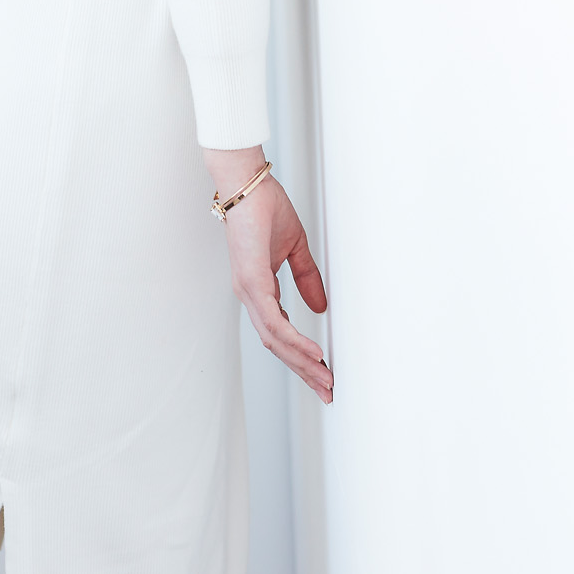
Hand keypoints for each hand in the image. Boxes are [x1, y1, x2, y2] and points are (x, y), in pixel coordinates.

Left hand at [202, 145, 332, 403]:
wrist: (247, 184)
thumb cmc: (264, 207)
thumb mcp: (293, 248)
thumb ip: (306, 279)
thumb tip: (321, 307)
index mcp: (259, 289)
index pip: (280, 333)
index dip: (301, 356)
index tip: (322, 372)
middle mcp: (250, 295)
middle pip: (278, 345)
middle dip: (304, 371)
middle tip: (327, 390)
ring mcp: (249, 290)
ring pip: (276, 340)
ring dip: (302, 362)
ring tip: (325, 377)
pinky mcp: (252, 281)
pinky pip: (274, 321)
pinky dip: (294, 339)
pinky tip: (312, 352)